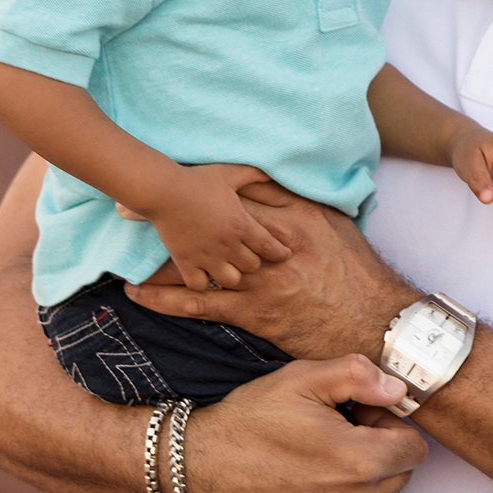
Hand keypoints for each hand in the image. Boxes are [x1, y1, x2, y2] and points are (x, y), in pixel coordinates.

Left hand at [128, 175, 419, 360]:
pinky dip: (165, 297)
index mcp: (291, 216)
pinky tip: (138, 293)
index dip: (200, 181)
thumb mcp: (333, 224)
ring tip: (123, 247)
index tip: (167, 172)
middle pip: (209, 222)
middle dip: (167, 212)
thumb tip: (269, 179)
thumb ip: (300, 201)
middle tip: (124, 204)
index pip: (238, 190)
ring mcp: (258, 278)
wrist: (370, 320)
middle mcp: (269, 244)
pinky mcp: (251, 310)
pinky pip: (199, 302)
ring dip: (159, 254)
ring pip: (198, 260)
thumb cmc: (354, 271)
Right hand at [140, 163, 288, 290]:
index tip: (284, 254)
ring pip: (231, 280)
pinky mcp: (186, 262)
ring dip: (232, 275)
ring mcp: (206, 256)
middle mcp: (227, 244)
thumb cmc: (198, 180)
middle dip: (254, 261)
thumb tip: (272, 172)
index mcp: (242, 224)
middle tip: (248, 255)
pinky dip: (203, 283)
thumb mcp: (230, 173)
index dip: (280, 253)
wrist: (163, 190)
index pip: (271, 248)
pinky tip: (202, 272)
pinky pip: (200, 286)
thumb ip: (254, 174)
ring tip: (227, 266)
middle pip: (253, 266)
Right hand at [182, 354, 427, 492]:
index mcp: (358, 463)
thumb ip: (359, 376)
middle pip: (401, 475)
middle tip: (341, 433)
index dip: (390, 424)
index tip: (360, 415)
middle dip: (381, 450)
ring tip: (328, 460)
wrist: (199, 468)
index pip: (415, 448)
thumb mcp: (303, 378)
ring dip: (370, 481)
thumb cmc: (251, 419)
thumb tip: (399, 390)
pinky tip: (323, 487)